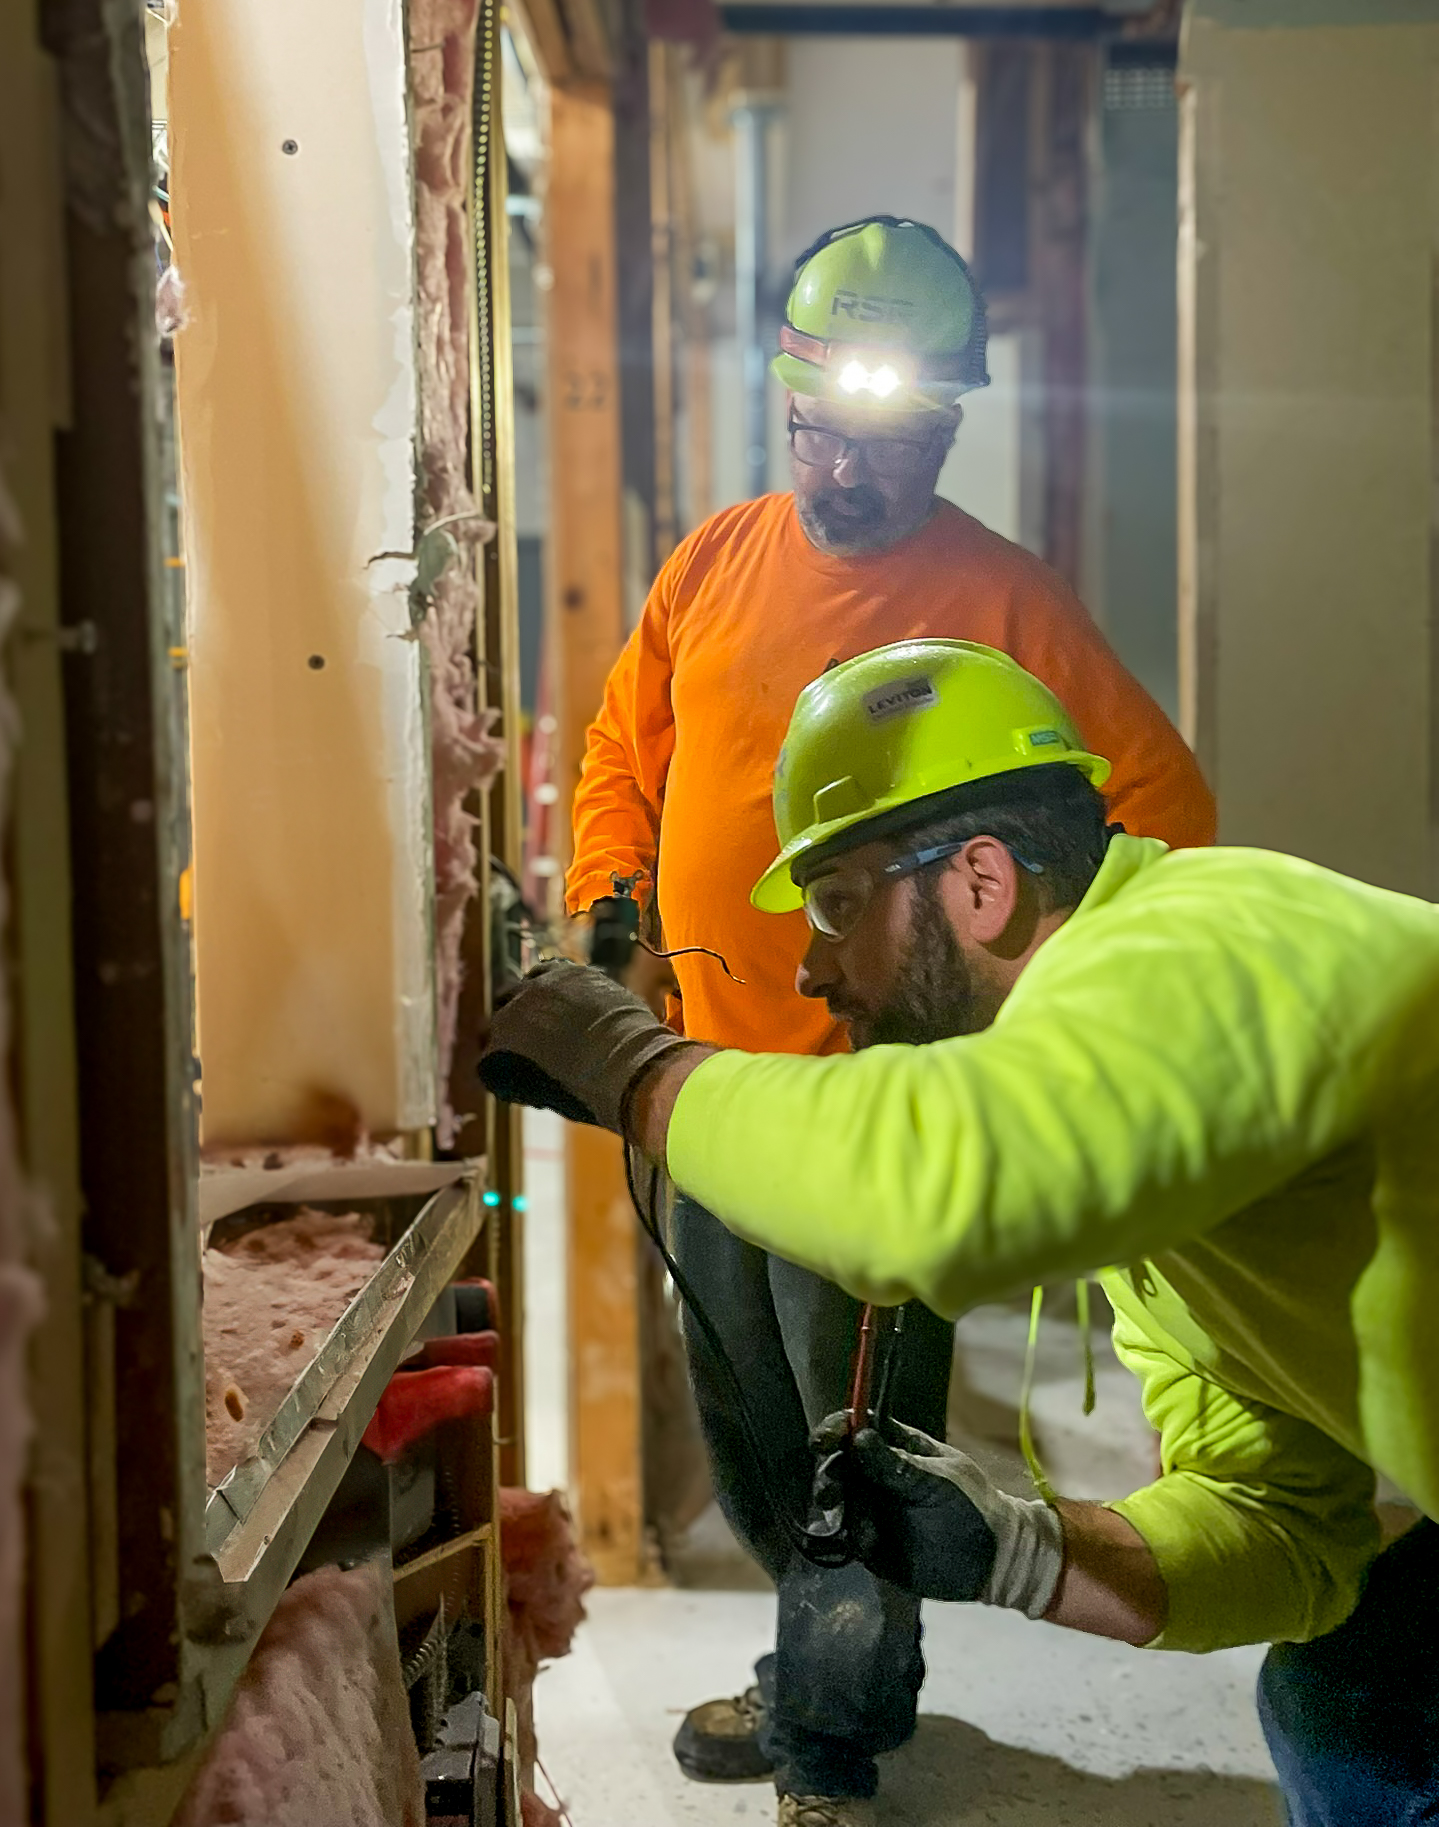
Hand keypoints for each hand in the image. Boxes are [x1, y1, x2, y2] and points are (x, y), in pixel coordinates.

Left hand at [478, 959, 697, 1133]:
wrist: (626, 1062)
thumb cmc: (636, 1042)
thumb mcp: (620, 1008)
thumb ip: (597, 1008)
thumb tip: (600, 1023)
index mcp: (563, 974)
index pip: (537, 982)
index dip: (538, 1007)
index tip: (545, 1026)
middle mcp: (532, 986)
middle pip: (507, 1000)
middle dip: (516, 1023)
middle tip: (530, 1052)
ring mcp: (511, 1015)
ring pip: (492, 1032)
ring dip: (505, 1050)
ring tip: (529, 1076)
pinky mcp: (499, 1048)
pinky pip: (488, 1067)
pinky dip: (503, 1082)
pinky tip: (529, 1094)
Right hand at [814, 1414, 1063, 1613]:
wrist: (991, 1562)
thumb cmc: (973, 1508)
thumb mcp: (938, 1482)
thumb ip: (896, 1465)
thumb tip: (860, 1436)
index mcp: (899, 1447)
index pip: (857, 1426)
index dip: (836, 1429)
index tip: (822, 1442)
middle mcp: (879, 1473)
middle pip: (839, 1462)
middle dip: (829, 1473)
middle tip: (829, 1493)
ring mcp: (874, 1506)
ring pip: (839, 1498)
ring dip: (839, 1508)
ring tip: (861, 1526)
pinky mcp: (871, 1541)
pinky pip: (847, 1534)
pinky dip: (850, 1537)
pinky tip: (868, 1544)